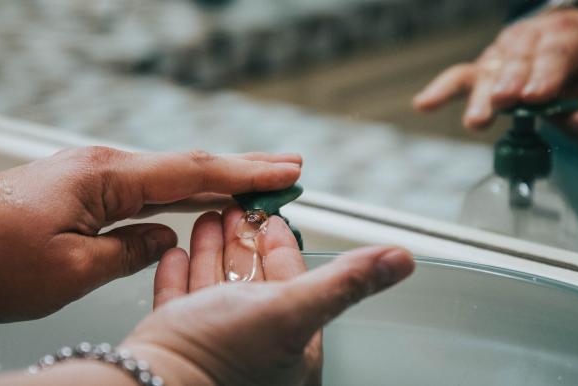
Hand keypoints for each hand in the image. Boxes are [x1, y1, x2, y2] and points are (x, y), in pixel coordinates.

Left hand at [0, 147, 300, 321]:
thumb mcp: (70, 270)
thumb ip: (127, 251)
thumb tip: (163, 239)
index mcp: (109, 179)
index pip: (195, 173)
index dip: (247, 174)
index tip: (287, 174)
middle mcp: (106, 167)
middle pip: (190, 165)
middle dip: (243, 168)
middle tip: (289, 168)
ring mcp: (94, 175)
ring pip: (170, 176)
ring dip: (216, 180)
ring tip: (258, 184)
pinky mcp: (82, 187)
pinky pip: (145, 189)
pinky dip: (181, 193)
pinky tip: (199, 201)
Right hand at [120, 207, 414, 385]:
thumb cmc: (223, 357)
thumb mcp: (293, 309)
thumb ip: (345, 281)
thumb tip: (402, 259)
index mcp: (288, 338)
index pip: (291, 279)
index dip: (282, 245)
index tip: (273, 216)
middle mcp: (253, 340)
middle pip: (251, 278)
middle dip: (244, 239)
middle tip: (237, 206)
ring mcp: (211, 339)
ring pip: (215, 284)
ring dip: (214, 249)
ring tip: (209, 218)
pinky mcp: (175, 339)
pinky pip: (179, 299)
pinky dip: (181, 272)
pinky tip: (177, 251)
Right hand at [413, 9, 577, 129]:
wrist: (577, 38)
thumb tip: (572, 118)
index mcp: (571, 35)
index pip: (557, 53)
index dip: (547, 74)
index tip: (538, 96)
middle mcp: (531, 38)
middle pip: (518, 59)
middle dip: (510, 82)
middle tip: (504, 102)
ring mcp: (503, 53)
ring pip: (488, 70)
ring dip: (480, 96)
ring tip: (476, 121)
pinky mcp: (484, 69)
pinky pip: (460, 76)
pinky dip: (441, 90)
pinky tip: (422, 104)